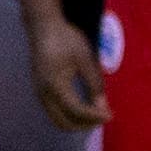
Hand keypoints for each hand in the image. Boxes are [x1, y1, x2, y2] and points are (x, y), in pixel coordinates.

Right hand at [29, 15, 107, 131]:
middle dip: (86, 125)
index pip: (77, 111)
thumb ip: (94, 84)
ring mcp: (39, 92)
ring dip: (77, 122)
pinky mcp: (40, 90)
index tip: (110, 115)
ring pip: (58, 120)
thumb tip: (103, 108)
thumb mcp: (85, 59)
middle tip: (104, 117)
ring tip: (96, 114)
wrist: (43, 25)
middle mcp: (44, 93)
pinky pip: (54, 112)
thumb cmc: (66, 38)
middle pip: (65, 123)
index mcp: (55, 85)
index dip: (95, 116)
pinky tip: (84, 108)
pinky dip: (70, 116)